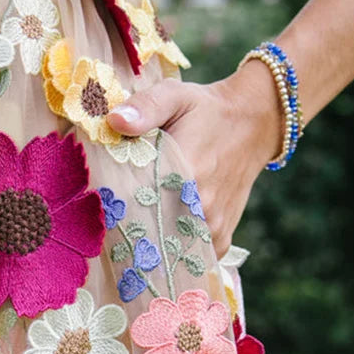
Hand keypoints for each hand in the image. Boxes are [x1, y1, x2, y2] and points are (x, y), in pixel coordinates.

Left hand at [108, 64, 281, 255]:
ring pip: (169, 250)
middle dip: (128, 231)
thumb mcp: (175, 97)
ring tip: (134, 230)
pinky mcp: (222, 238)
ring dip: (152, 245)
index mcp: (186, 174)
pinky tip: (162, 236)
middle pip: (150, 234)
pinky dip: (176, 251)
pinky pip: (191, 256)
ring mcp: (214, 227)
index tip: (99, 208)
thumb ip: (144, 107)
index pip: (135, 206)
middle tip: (110, 221)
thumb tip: (114, 121)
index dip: (113, 210)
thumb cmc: (207, 109)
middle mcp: (202, 208)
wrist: (254, 123)